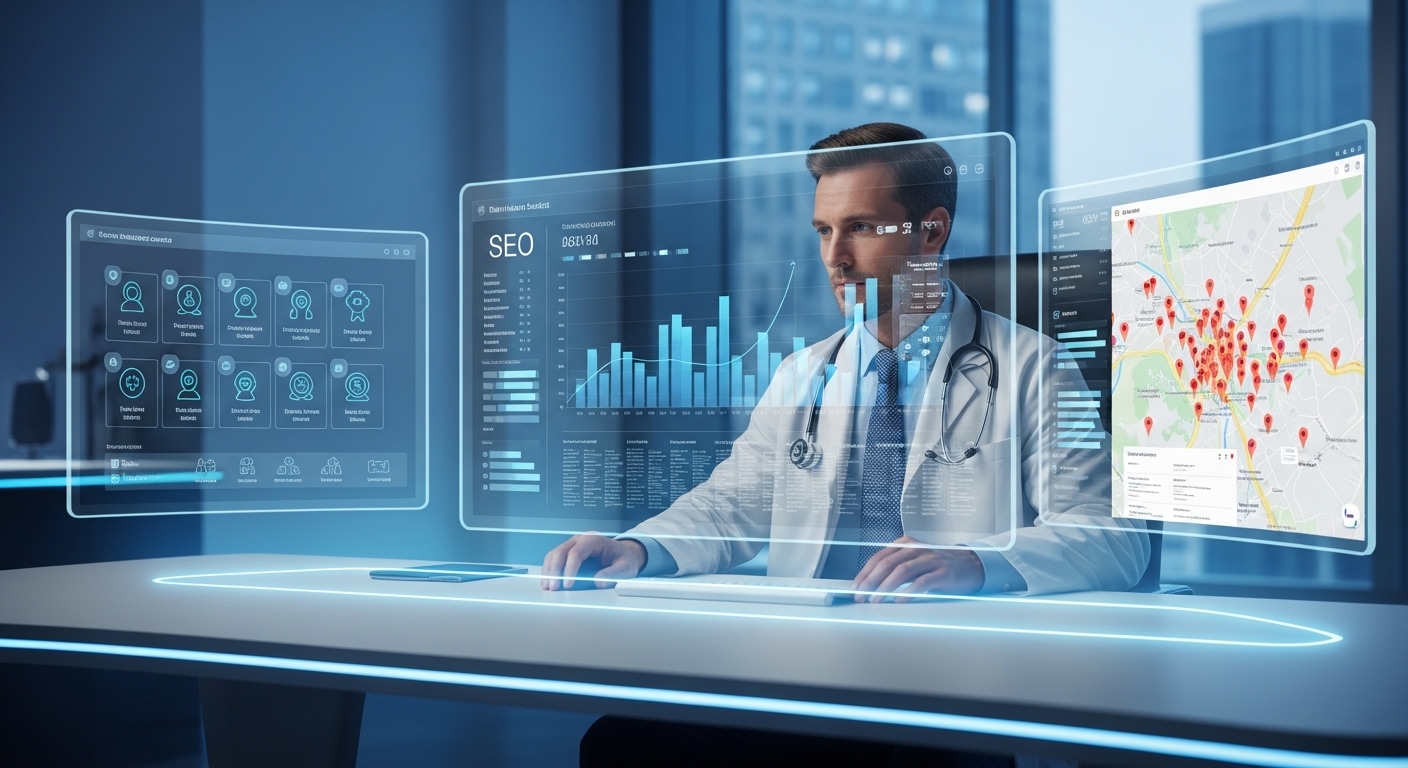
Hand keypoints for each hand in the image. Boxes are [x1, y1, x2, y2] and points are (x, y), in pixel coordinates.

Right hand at [540, 533, 646, 590]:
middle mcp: (580, 540)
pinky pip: (554, 559)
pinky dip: (549, 571)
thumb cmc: (624, 560)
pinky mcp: (567, 554)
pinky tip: (548, 583)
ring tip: (547, 588)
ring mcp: (572, 546)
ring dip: (549, 571)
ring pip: (554, 555)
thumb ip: (614, 573)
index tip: (568, 585)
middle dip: (555, 570)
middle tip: (553, 588)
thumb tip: (598, 582)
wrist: (623, 555)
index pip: (577, 552)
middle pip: (561, 552)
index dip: (570, 569)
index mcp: (594, 540)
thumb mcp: (625, 567)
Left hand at [850, 536, 983, 601]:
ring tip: (876, 600)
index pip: (879, 557)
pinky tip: (899, 600)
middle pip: (887, 563)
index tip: (854, 588)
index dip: (864, 573)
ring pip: (901, 571)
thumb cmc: (938, 566)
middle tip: (861, 596)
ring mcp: (930, 559)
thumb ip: (896, 568)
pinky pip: (921, 581)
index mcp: (906, 543)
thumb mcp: (914, 562)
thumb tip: (870, 585)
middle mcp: (916, 548)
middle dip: (870, 581)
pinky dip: (908, 591)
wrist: (971, 565)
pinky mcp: (942, 572)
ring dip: (885, 587)